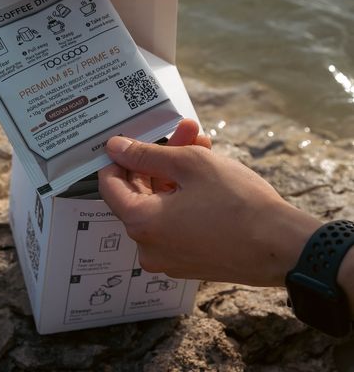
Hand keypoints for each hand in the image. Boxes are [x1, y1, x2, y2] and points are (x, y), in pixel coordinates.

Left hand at [98, 123, 320, 285]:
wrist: (282, 247)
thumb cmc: (237, 203)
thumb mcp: (189, 164)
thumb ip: (146, 154)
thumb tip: (115, 147)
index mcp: (141, 222)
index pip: (110, 184)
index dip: (120, 157)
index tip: (136, 138)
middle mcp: (148, 246)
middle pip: (140, 191)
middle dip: (160, 157)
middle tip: (185, 131)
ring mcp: (169, 257)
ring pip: (161, 204)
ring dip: (177, 173)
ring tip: (203, 144)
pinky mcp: (189, 261)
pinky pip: (175, 223)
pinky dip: (185, 197)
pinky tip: (209, 173)